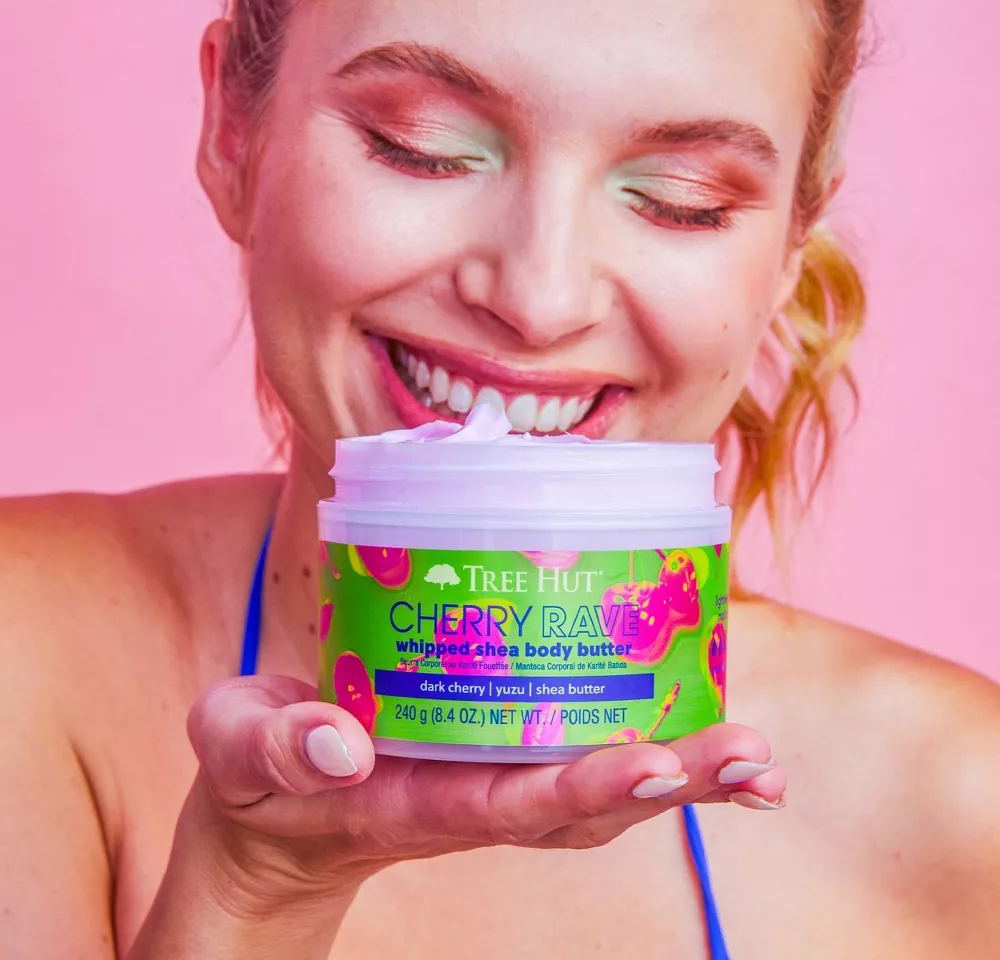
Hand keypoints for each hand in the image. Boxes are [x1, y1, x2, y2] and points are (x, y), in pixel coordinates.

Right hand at [185, 675, 784, 895]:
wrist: (277, 813)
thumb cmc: (259, 774)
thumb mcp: (239, 751)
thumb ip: (276, 746)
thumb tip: (337, 745)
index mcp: (412, 802)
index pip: (508, 805)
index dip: (580, 790)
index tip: (653, 767)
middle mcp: (470, 800)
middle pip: (582, 808)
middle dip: (669, 785)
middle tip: (752, 759)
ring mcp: (491, 781)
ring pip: (598, 788)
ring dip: (683, 773)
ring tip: (758, 757)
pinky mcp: (499, 753)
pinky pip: (581, 752)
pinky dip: (651, 745)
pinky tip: (702, 719)